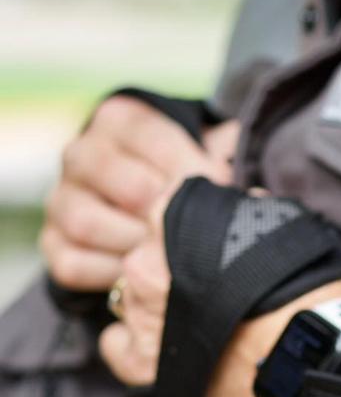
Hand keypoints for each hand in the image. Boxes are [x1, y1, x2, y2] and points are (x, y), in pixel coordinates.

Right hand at [40, 96, 235, 291]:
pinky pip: (73, 264)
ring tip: (169, 255)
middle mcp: (80, 154)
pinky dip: (109, 276)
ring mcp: (61, 200)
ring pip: (88, 224)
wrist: (139, 209)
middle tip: (195, 231)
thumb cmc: (180, 177)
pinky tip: (139, 276)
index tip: (222, 191)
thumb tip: (231, 166)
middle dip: (168, 214)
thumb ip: (219, 150)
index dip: (191, 167)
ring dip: (136, 246)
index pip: (151, 135)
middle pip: (125, 185)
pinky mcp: (53, 245)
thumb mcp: (201, 151)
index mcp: (118, 120)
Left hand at [98, 184, 340, 396]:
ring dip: (155, 306)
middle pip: (144, 257)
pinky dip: (133, 345)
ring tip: (199, 324)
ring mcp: (140, 315)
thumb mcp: (282, 223)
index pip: (162, 208)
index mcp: (173, 221)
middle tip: (213, 290)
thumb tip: (240, 203)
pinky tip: (164, 349)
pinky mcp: (143, 364)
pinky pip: (115, 345)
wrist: (310, 356)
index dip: (191, 228)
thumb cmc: (304, 288)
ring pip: (129, 299)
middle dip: (171, 270)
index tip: (214, 246)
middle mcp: (145, 264)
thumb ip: (245, 208)